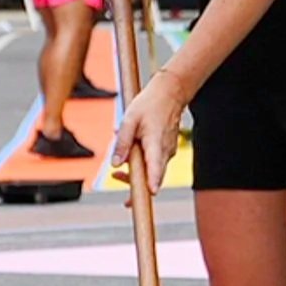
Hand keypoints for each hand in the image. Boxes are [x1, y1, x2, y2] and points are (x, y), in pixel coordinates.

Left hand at [111, 71, 184, 195]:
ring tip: (118, 171)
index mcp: (156, 143)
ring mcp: (169, 152)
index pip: (157, 167)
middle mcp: (166, 151)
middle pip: (154, 177)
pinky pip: (155, 164)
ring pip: (154, 172)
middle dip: (136, 184)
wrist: (170, 93)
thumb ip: (121, 143)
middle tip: (116, 179)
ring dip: (137, 174)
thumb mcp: (129, 120)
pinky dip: (143, 165)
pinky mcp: (167, 151)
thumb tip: (115, 164)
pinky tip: (132, 155)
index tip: (151, 193)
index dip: (153, 182)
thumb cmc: (150, 104)